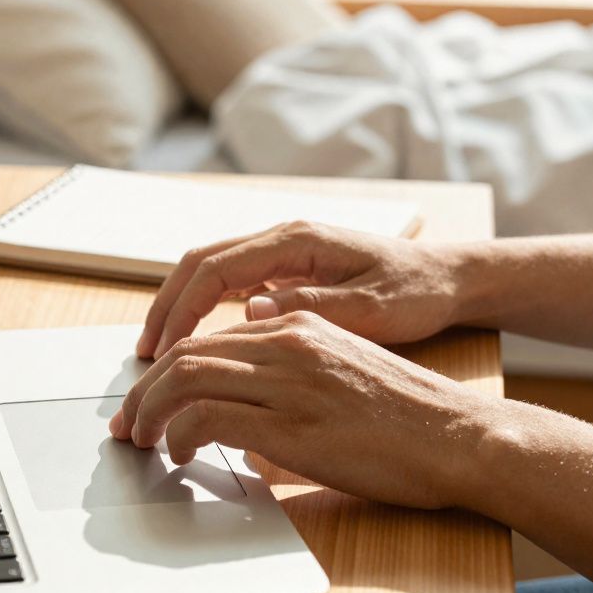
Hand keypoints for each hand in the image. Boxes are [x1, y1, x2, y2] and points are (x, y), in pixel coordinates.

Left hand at [112, 312, 494, 509]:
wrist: (461, 436)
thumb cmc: (409, 417)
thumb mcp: (343, 375)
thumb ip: (292, 378)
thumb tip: (244, 414)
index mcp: (301, 324)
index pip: (209, 336)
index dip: (165, 367)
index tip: (146, 397)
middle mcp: (290, 341)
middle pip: (187, 351)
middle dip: (144, 389)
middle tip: (127, 423)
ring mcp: (290, 379)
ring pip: (186, 376)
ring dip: (150, 410)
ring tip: (142, 439)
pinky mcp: (292, 422)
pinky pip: (208, 415)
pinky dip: (180, 432)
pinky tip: (180, 451)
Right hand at [136, 220, 464, 358]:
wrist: (446, 277)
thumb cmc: (416, 292)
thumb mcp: (373, 309)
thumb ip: (313, 308)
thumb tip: (253, 310)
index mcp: (297, 241)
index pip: (216, 267)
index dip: (183, 307)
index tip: (165, 348)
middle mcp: (281, 238)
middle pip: (199, 262)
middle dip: (166, 305)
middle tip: (145, 354)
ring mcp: (280, 251)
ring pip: (208, 270)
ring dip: (178, 306)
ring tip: (158, 351)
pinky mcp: (284, 268)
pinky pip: (228, 282)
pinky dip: (202, 309)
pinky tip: (194, 342)